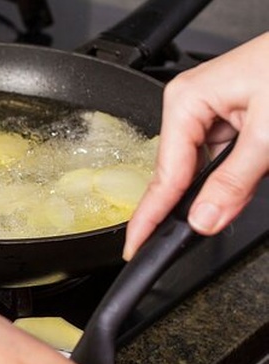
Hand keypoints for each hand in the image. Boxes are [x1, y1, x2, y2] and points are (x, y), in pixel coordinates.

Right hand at [123, 32, 268, 260]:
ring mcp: (210, 112)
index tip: (136, 245)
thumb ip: (235, 182)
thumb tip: (203, 218)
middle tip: (181, 237)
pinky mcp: (230, 118)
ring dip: (222, 186)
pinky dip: (234, 174)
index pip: (164, 173)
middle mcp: (191, 105)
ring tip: (237, 187)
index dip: (150, 215)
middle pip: (179, 173)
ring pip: (202, 169)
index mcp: (186, 101)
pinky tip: (244, 177)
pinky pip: (221, 158)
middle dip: (190, 203)